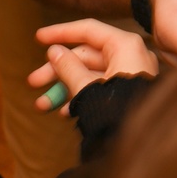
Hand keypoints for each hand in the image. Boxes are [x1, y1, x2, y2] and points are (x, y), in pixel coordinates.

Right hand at [29, 19, 157, 112]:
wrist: (144, 147)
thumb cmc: (117, 111)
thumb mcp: (86, 88)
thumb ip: (68, 67)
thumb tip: (54, 52)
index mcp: (125, 45)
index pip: (88, 30)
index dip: (61, 32)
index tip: (38, 38)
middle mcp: (131, 55)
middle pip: (87, 56)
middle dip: (58, 71)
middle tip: (33, 83)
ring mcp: (133, 75)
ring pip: (92, 75)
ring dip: (65, 88)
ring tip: (42, 105)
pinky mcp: (132, 94)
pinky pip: (103, 88)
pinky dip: (83, 96)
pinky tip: (64, 112)